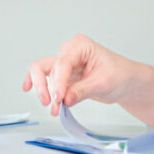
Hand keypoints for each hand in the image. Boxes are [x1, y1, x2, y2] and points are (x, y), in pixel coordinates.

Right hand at [22, 34, 145, 116]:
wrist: (126, 82)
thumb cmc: (120, 75)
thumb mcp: (104, 83)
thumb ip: (83, 90)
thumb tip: (66, 99)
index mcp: (81, 45)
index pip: (63, 63)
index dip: (58, 82)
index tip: (58, 99)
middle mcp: (70, 51)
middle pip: (47, 67)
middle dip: (47, 88)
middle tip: (52, 105)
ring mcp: (65, 63)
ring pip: (42, 72)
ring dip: (43, 90)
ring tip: (51, 107)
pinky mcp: (63, 75)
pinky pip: (44, 78)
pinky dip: (36, 83)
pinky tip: (27, 88)